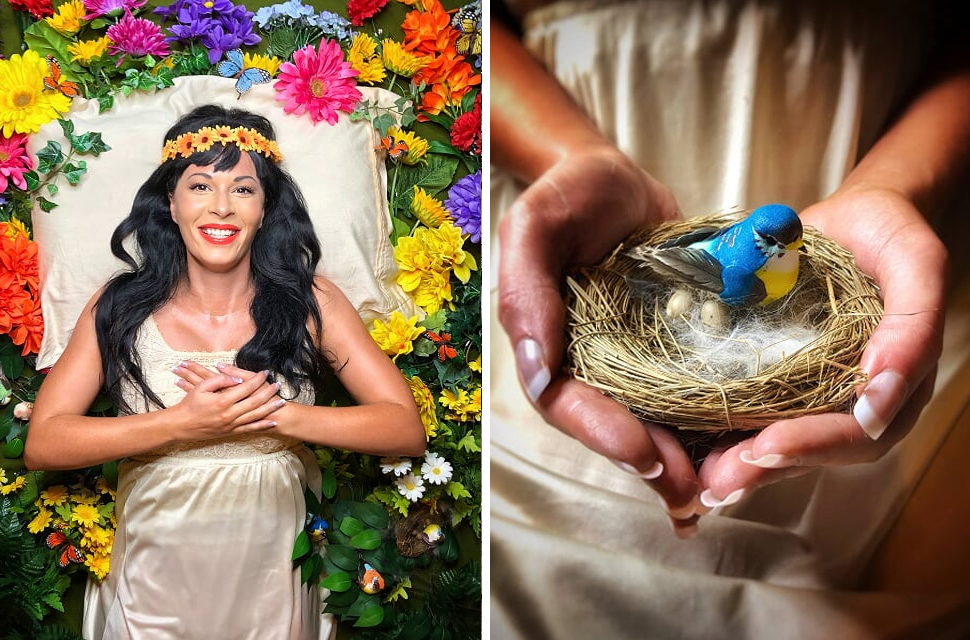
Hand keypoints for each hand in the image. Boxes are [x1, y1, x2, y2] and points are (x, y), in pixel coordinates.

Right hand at [170, 360, 284, 439]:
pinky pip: (249, 429)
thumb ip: (220, 380)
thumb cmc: (189, 404)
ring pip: (255, 416)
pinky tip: (272, 422)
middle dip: (268, 393)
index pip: (245, 388)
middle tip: (278, 385)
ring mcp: (231, 424)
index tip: (265, 373)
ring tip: (281, 401)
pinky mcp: (230, 432)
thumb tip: (238, 379)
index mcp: (222, 401)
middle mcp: (229, 414)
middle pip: (255, 402)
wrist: (181, 426)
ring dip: (270, 408)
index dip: (257, 380)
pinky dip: (262, 426)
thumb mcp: (201, 388)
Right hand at [498, 147, 707, 534]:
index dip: (603, 434)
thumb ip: (526, 291)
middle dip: (654, 464)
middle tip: (695, 495)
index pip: (567, 404)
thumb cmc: (568, 195)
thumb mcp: (535, 226)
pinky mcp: (674, 347)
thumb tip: (535, 374)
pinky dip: (716, 420)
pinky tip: (749, 443)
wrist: (615, 180)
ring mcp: (633, 359)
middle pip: (615, 426)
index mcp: (549, 347)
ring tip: (724, 487)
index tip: (645, 456)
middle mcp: (590, 363)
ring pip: (657, 419)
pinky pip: (692, 388)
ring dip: (687, 458)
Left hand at [696, 186, 947, 505]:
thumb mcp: (916, 264)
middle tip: (715, 482)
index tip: (764, 448)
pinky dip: (716, 431)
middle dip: (759, 468)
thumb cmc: (890, 238)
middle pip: (807, 452)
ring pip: (774, 442)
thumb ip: (914, 324)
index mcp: (890, 388)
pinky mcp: (775, 379)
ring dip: (734, 464)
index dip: (811, 445)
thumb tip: (879, 389)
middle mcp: (848, 402)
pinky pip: (749, 412)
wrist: (854, 220)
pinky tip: (682, 442)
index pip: (854, 434)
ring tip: (694, 477)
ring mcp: (809, 394)